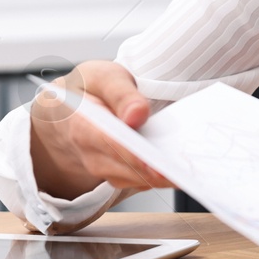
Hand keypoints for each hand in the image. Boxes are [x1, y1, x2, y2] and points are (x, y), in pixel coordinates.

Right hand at [28, 60, 173, 197]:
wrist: (69, 109)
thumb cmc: (89, 89)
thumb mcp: (104, 78)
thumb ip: (121, 93)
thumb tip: (137, 114)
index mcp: (84, 126)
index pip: (110, 145)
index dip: (134, 156)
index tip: (157, 162)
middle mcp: (91, 154)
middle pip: (127, 169)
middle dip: (156, 171)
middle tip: (187, 171)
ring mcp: (104, 167)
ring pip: (136, 180)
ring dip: (162, 177)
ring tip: (190, 170)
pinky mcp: (118, 172)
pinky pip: (142, 180)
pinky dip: (161, 176)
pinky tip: (181, 167)